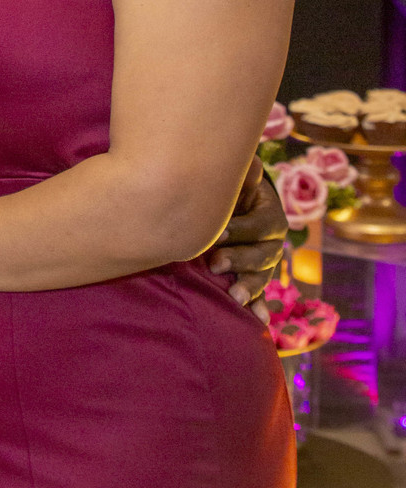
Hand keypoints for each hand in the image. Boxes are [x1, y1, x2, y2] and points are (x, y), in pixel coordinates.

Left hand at [207, 155, 286, 317]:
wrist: (230, 208)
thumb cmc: (230, 192)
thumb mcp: (236, 182)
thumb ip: (244, 177)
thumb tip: (252, 165)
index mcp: (270, 218)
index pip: (261, 225)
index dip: (241, 229)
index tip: (218, 232)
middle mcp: (272, 243)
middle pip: (262, 254)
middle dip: (239, 260)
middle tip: (215, 264)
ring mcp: (264, 264)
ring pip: (261, 277)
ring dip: (248, 287)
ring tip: (233, 297)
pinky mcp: (254, 279)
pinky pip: (258, 296)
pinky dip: (258, 308)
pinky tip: (260, 322)